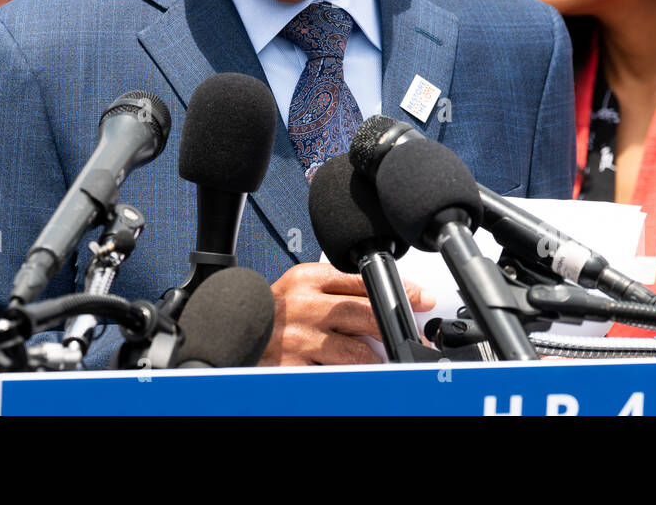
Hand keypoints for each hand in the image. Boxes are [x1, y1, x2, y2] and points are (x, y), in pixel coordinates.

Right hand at [261, 262, 434, 365]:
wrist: (234, 334)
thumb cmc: (274, 314)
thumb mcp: (301, 288)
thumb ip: (336, 290)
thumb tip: (385, 300)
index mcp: (308, 278)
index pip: (362, 280)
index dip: (397, 289)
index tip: (421, 299)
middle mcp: (304, 305)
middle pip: (365, 312)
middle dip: (395, 325)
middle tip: (415, 337)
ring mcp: (299, 338)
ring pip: (356, 351)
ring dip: (376, 359)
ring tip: (385, 361)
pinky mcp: (293, 367)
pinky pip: (335, 376)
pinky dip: (352, 378)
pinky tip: (360, 376)